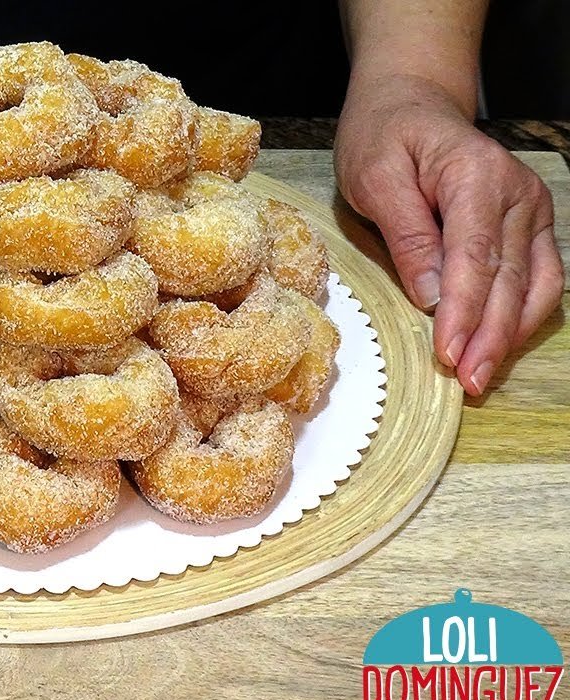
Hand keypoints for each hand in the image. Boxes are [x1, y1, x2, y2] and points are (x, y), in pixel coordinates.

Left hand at [335, 74, 563, 394]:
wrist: (411, 104)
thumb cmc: (385, 136)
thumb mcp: (375, 175)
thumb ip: (406, 233)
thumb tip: (429, 294)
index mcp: (477, 176)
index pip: (476, 257)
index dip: (464, 311)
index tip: (448, 353)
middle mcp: (517, 194)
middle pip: (510, 278)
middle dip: (489, 336)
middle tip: (467, 382)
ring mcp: (530, 210)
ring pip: (534, 285)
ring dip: (510, 335)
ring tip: (480, 376)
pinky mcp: (530, 226)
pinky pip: (539, 278)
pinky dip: (523, 316)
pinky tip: (499, 346)